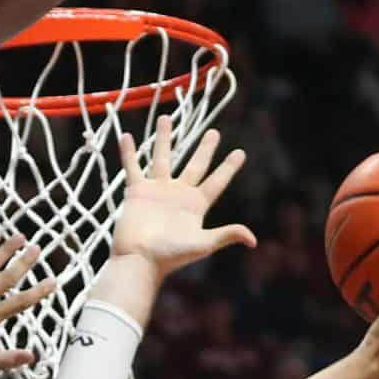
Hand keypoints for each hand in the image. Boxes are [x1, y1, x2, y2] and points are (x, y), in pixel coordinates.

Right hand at [113, 116, 255, 275]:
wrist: (139, 260)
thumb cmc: (170, 256)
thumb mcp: (202, 244)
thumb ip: (226, 235)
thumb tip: (252, 240)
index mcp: (196, 205)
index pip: (216, 181)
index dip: (228, 167)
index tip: (240, 152)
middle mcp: (178, 194)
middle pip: (195, 165)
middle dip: (205, 149)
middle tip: (214, 133)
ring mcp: (157, 191)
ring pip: (162, 158)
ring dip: (163, 138)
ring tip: (165, 118)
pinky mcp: (136, 192)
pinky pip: (132, 167)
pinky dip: (128, 153)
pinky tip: (126, 136)